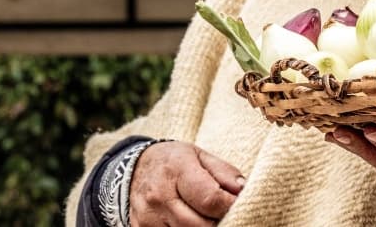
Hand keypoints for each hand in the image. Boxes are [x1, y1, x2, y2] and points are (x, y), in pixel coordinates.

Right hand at [129, 140, 244, 226]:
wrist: (132, 169)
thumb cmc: (173, 162)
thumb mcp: (199, 155)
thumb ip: (224, 173)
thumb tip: (244, 192)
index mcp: (176, 171)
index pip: (210, 199)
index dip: (231, 206)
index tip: (239, 205)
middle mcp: (159, 197)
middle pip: (200, 226)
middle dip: (220, 223)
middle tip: (228, 216)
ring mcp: (148, 218)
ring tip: (210, 219)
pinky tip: (194, 223)